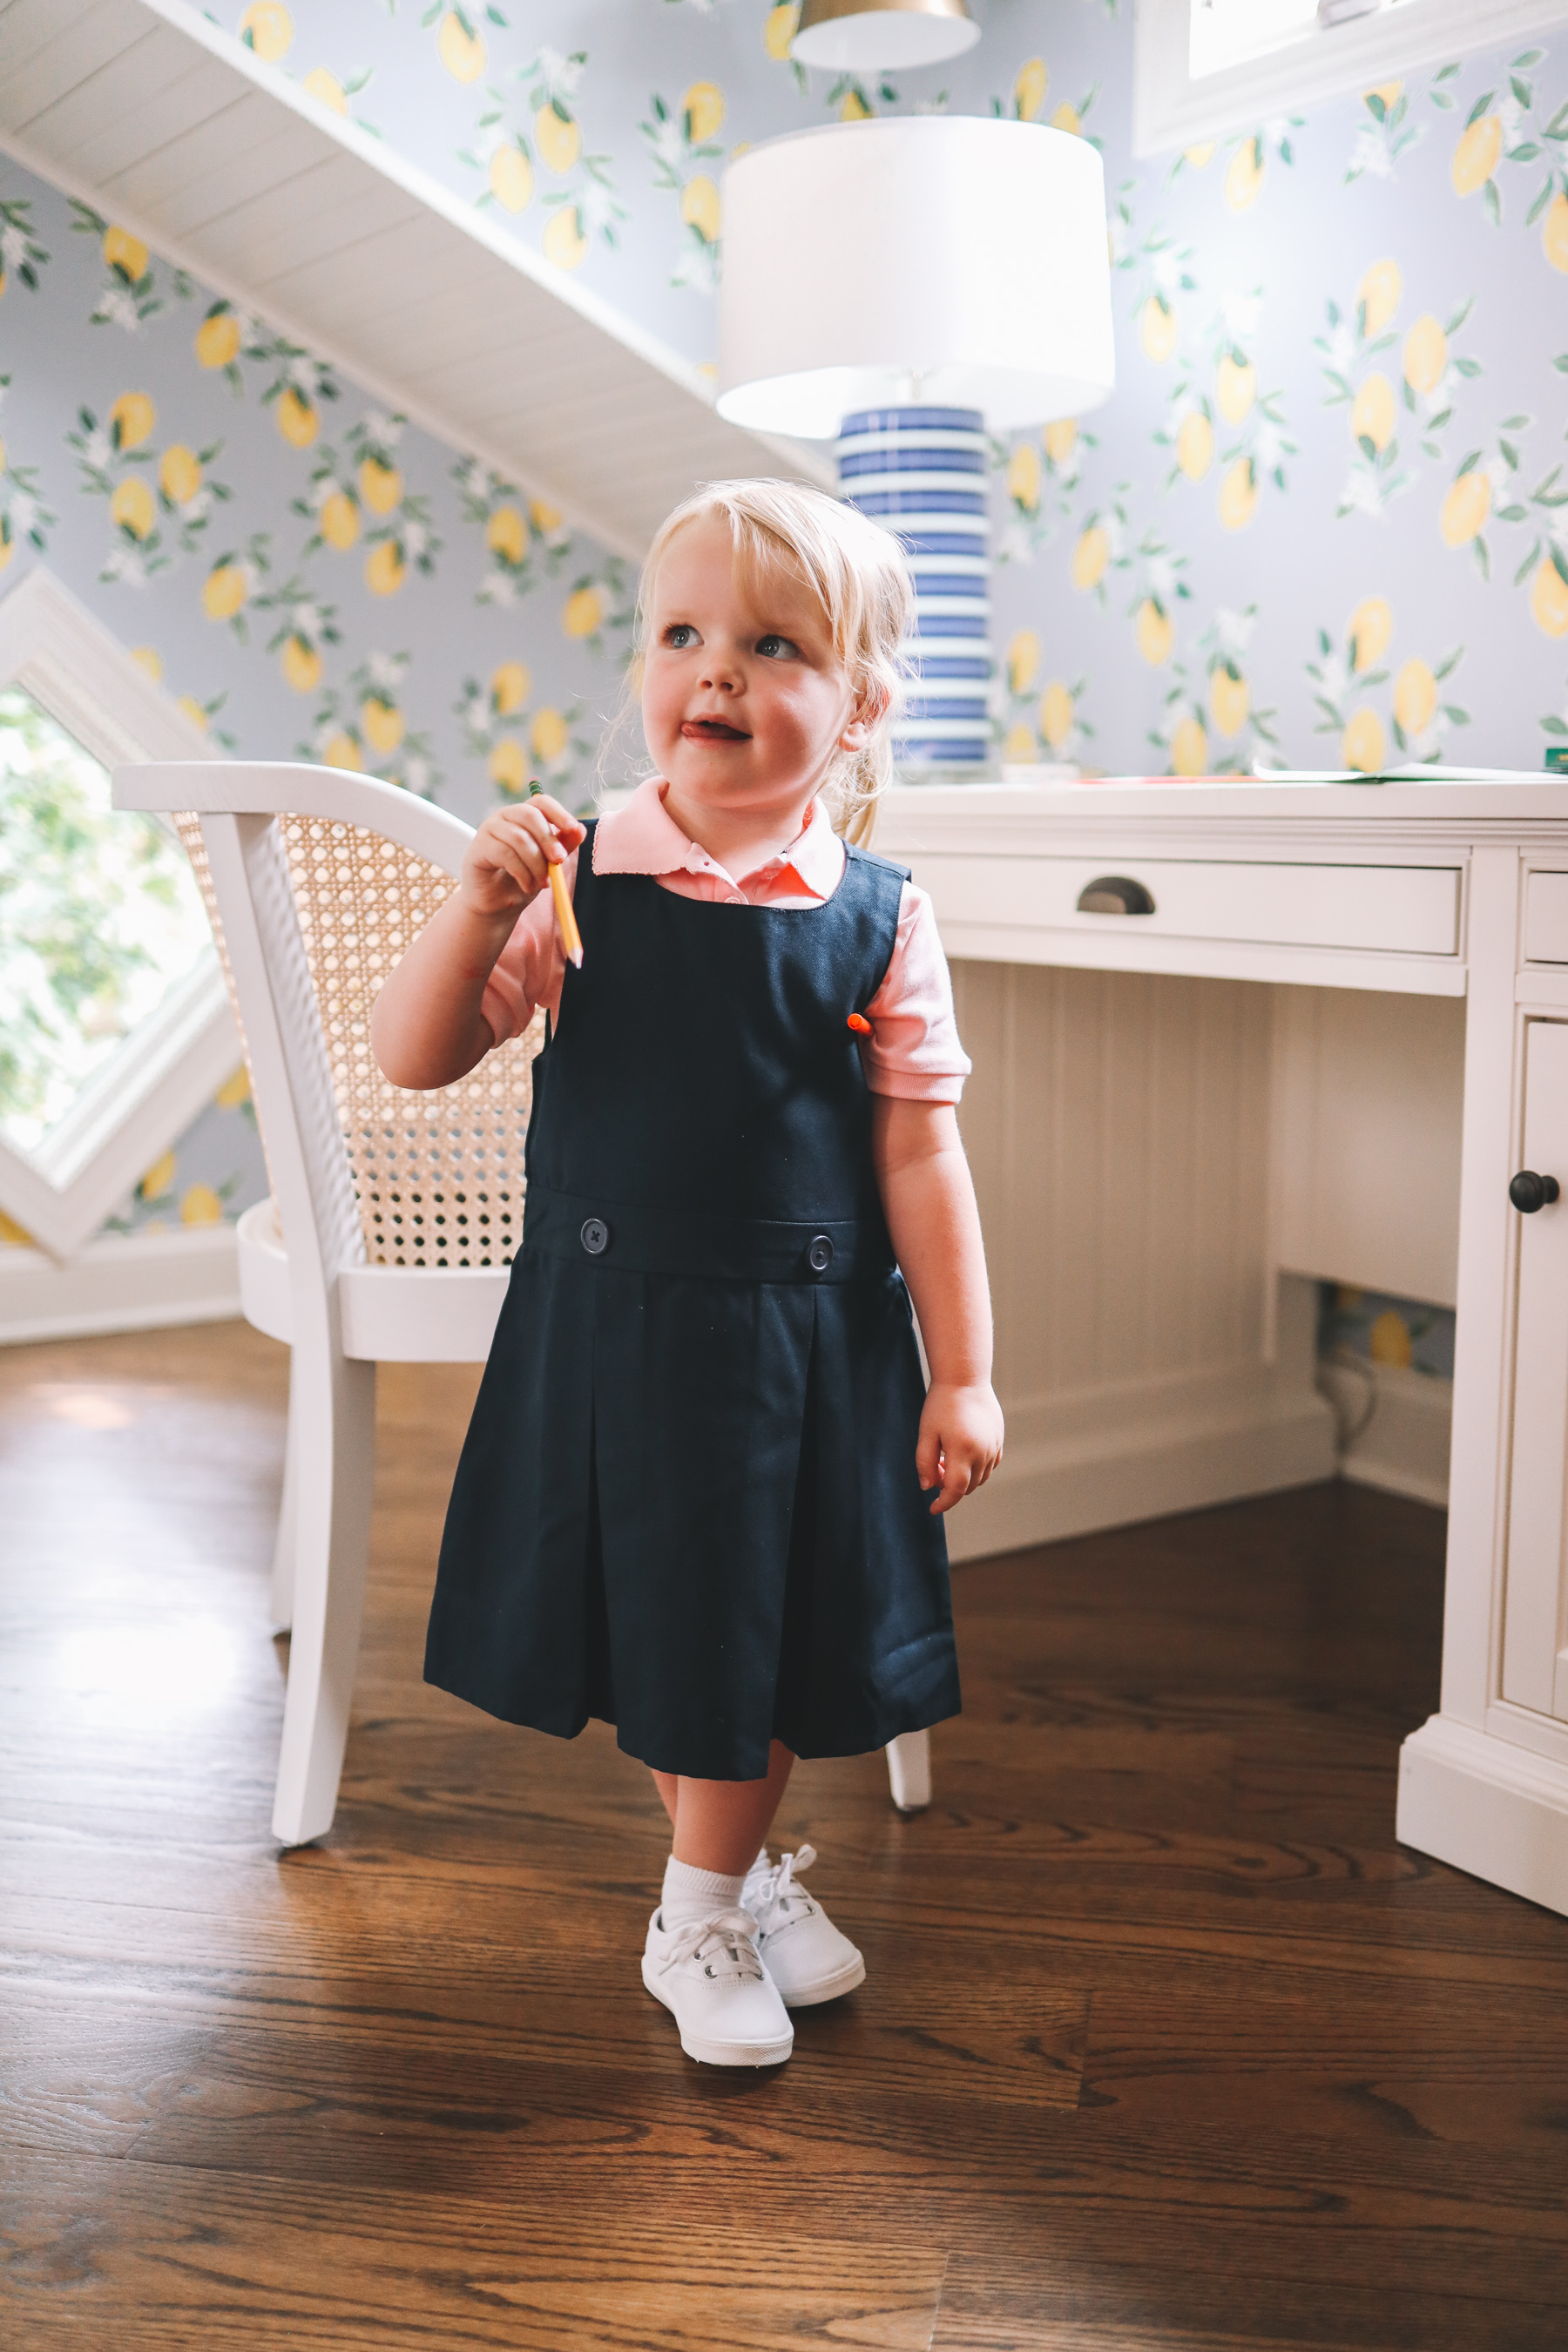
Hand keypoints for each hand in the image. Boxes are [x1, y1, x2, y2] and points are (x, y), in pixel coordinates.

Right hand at [458, 793, 584, 918]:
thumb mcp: (548, 861)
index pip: (541, 802)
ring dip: (536, 864)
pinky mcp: (478, 847)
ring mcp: (489, 829)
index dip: (558, 812)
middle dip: (549, 840)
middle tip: (560, 861)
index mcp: (523, 815)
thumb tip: (581, 829)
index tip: (572, 828)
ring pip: (519, 838)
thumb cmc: (523, 878)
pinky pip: (505, 854)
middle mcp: (504, 817)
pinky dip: (522, 873)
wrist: (497, 903)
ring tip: (543, 883)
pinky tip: (528, 886)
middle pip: (529, 815)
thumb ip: (563, 844)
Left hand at [916, 1381, 1003, 1514]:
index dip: (943, 1503)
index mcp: (963, 1451)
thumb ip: (924, 1463)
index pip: (955, 1490)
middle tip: (935, 1467)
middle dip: (949, 1486)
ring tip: (946, 1456)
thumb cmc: (941, 1405)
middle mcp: (983, 1452)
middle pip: (967, 1486)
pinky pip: (991, 1465)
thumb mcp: (926, 1433)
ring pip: (980, 1478)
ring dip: (963, 1477)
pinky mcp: (999, 1439)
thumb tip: (928, 1487)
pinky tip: (962, 1453)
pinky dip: (977, 1468)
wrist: (965, 1378)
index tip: (932, 1509)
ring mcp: (994, 1446)